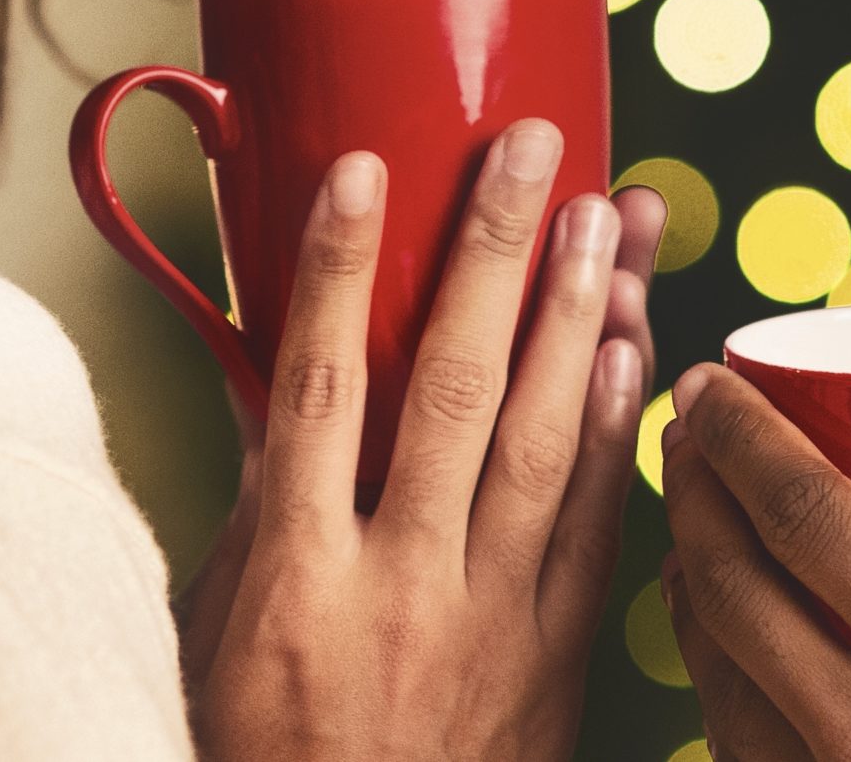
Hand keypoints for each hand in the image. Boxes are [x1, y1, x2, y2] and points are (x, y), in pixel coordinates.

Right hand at [174, 122, 663, 761]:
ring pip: (545, 444)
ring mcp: (489, 624)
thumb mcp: (216, 642)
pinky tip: (634, 353)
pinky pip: (597, 531)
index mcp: (295, 582)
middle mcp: (399, 589)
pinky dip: (618, 435)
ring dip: (581, 316)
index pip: (320, 393)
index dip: (342, 273)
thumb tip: (278, 393)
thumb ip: (256, 513)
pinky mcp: (555, 662)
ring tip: (611, 215)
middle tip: (532, 149)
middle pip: (455, 390)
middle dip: (497, 255)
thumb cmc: (261, 761)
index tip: (363, 171)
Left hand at [659, 363, 850, 761]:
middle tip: (682, 434)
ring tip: (693, 533)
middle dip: (692, 496)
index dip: (742, 439)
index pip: (811, 522)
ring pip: (717, 681)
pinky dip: (718, 691)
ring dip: (691, 591)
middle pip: (733, 588)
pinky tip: (731, 665)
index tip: (704, 383)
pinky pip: (745, 760)